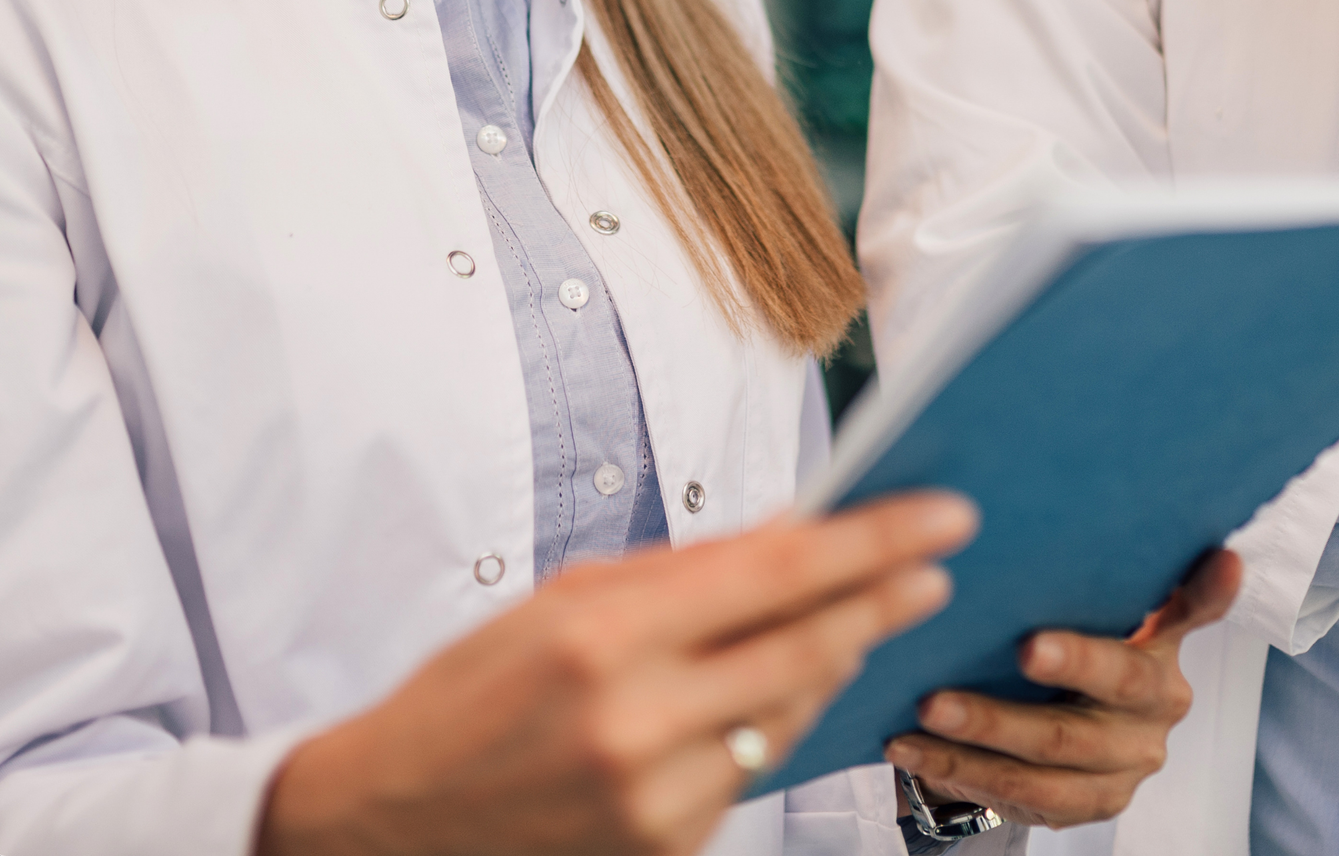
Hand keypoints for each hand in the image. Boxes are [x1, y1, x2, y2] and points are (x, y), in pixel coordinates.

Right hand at [255, 491, 975, 855]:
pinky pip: (749, 773)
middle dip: (885, 597)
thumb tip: (786, 531)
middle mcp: (639, 722)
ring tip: (870, 611)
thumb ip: (682, 571)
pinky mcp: (669, 851)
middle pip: (806, 648)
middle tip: (939, 559)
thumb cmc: (470, 695)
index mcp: (606, 637)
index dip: (868, 542)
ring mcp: (658, 800)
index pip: (775, 573)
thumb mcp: (562, 599)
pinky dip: (773, 720)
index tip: (933, 516)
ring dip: (838, 657)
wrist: (399, 820)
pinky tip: (781, 685)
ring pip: (789, 714)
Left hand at [881, 548, 1242, 832]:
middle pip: (1116, 683)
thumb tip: (1068, 491)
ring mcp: (1124, 761)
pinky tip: (914, 748)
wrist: (1068, 730)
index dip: (1205, 589)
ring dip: (987, 731)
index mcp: (1163, 643)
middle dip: (1072, 661)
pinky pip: (1023, 793)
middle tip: (1022, 647)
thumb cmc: (1068, 635)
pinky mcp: (1087, 802)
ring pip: (1057, 752)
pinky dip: (962, 771)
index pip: (1192, 610)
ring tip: (928, 708)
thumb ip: (1087, 565)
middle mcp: (1157, 704)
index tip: (1220, 558)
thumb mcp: (1087, 599)